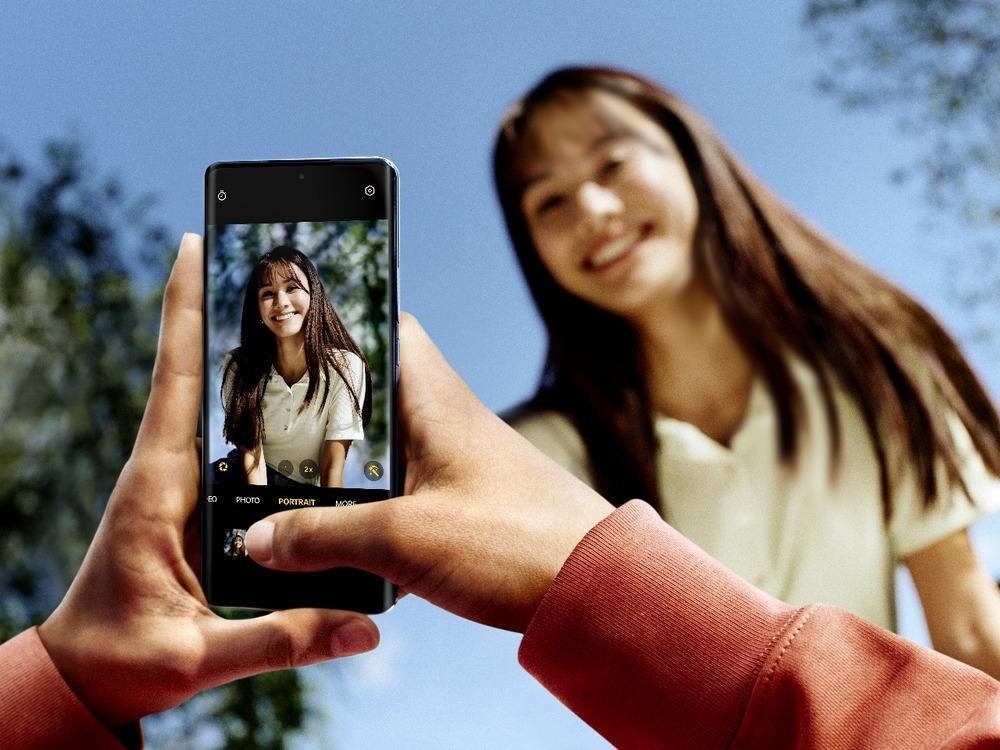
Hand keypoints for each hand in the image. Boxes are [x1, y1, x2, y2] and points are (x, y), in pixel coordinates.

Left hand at [37, 234, 378, 727]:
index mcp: (156, 486)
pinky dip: (247, 401)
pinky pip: (222, 436)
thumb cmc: (125, 659)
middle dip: (221, 309)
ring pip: (210, 401)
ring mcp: (176, 481)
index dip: (183, 312)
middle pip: (196, 372)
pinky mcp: (191, 498)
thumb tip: (362, 630)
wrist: (86, 673)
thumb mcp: (199, 655)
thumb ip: (280, 639)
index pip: (175, 381)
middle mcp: (165, 469)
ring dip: (237, 350)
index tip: (192, 245)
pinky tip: (286, 392)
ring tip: (285, 306)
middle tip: (259, 257)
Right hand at [246, 314, 613, 632]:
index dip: (338, 324)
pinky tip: (337, 536)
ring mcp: (456, 461)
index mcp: (435, 400)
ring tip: (284, 485)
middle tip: (263, 427)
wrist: (594, 588)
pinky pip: (401, 489)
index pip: (387, 327)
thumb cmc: (515, 543)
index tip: (287, 338)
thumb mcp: (404, 539)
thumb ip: (324, 537)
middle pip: (371, 393)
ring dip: (340, 467)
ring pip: (382, 447)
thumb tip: (260, 539)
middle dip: (318, 410)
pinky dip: (367, 505)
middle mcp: (445, 419)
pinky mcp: (463, 502)